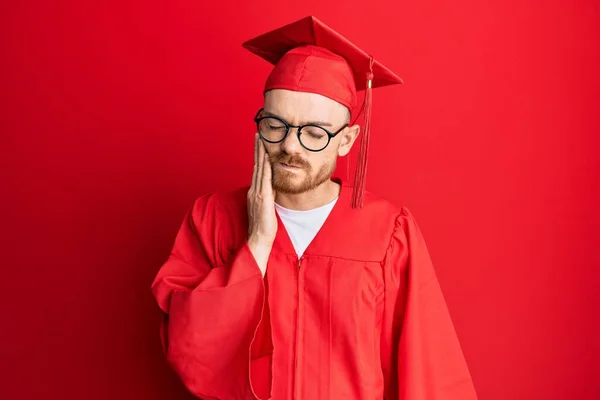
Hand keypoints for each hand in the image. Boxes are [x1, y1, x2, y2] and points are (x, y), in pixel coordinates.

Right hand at [247, 133, 276, 275]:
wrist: (257, 241)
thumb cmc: (263, 228)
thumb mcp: (265, 209)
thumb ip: (268, 198)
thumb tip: (272, 190)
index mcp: (255, 193)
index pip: (257, 171)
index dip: (258, 156)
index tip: (260, 143)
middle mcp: (254, 191)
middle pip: (256, 166)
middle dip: (258, 150)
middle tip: (258, 134)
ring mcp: (257, 194)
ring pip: (259, 170)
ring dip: (260, 154)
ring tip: (261, 140)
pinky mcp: (262, 199)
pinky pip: (264, 180)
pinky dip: (265, 168)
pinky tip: (267, 159)